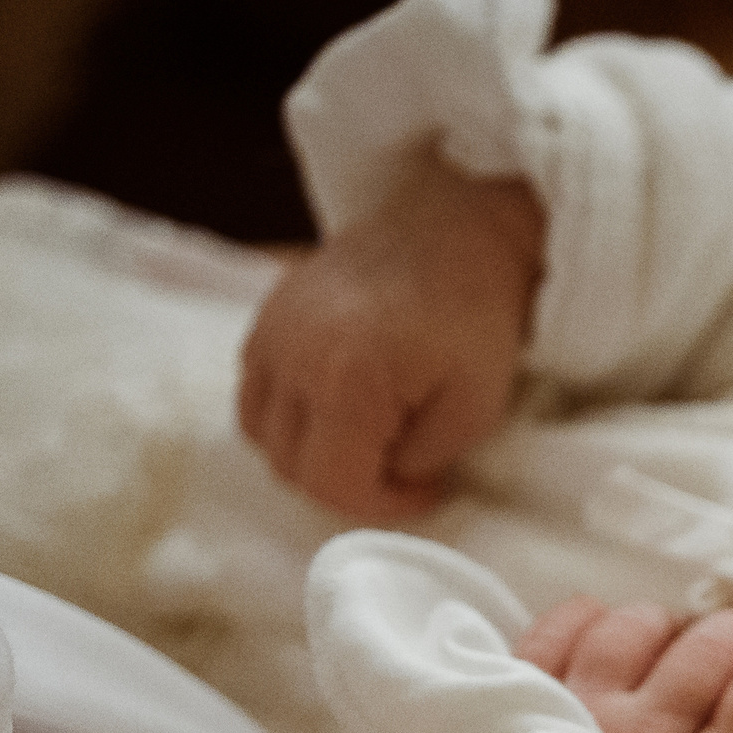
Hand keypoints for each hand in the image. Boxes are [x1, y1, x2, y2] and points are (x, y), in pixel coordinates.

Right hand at [238, 150, 544, 520]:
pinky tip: (339, 408)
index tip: (424, 490)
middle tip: (400, 470)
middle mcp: (291, 356)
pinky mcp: (265, 315)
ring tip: (369, 442)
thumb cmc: (477, 315)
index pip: (330, 482)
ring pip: (261, 433)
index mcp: (345, 379)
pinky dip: (287, 416)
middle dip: (346, 483)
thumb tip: (388, 476)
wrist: (456, 228)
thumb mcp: (476, 406)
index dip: (378, 505)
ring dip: (310, 454)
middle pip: (288, 464)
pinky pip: (255, 392)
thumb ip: (422, 458)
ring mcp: (270, 332)